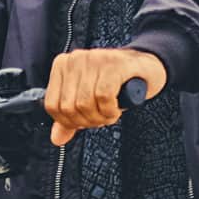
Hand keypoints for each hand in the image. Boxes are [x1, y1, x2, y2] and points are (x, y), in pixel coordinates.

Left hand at [44, 49, 166, 145]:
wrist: (146, 68)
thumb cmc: (116, 84)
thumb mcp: (88, 101)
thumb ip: (70, 119)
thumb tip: (56, 139)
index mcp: (62, 66)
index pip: (53, 106)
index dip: (70, 122)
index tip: (87, 120)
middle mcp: (75, 59)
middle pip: (69, 107)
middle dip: (87, 121)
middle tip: (102, 118)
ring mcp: (94, 59)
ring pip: (85, 103)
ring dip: (101, 117)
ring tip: (111, 112)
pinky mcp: (113, 63)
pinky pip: (103, 97)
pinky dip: (110, 110)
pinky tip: (117, 107)